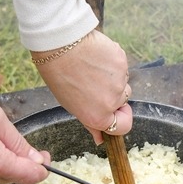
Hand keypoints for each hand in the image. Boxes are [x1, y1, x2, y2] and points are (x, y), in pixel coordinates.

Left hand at [33, 29, 131, 143]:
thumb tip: (100, 139)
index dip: (119, 119)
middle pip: (122, 102)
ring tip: (92, 68)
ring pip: (122, 83)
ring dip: (112, 78)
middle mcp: (113, 101)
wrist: (61, 44)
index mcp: (99, 116)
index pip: (123, 127)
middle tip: (93, 83)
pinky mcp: (123, 62)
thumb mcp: (71, 105)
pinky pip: (122, 66)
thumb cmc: (60, 74)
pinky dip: (112, 63)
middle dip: (112, 95)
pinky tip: (96, 57)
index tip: (114, 112)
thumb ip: (90, 122)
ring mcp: (120, 81)